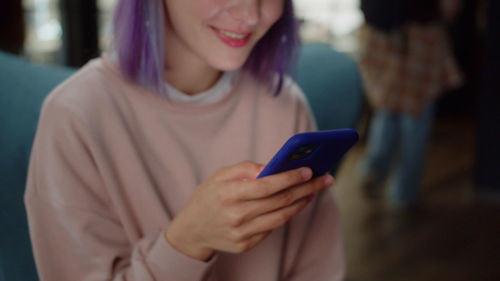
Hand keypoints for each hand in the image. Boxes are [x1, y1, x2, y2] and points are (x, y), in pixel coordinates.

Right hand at [165, 161, 333, 260]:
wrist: (191, 231)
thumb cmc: (207, 198)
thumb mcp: (218, 176)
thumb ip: (244, 168)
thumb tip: (271, 167)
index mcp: (229, 194)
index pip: (267, 185)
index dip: (290, 178)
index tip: (308, 170)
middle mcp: (236, 215)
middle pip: (280, 201)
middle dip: (306, 188)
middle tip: (324, 179)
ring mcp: (242, 233)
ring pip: (281, 217)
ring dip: (301, 203)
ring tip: (314, 191)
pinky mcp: (245, 245)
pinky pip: (272, 228)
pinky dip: (286, 215)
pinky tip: (296, 204)